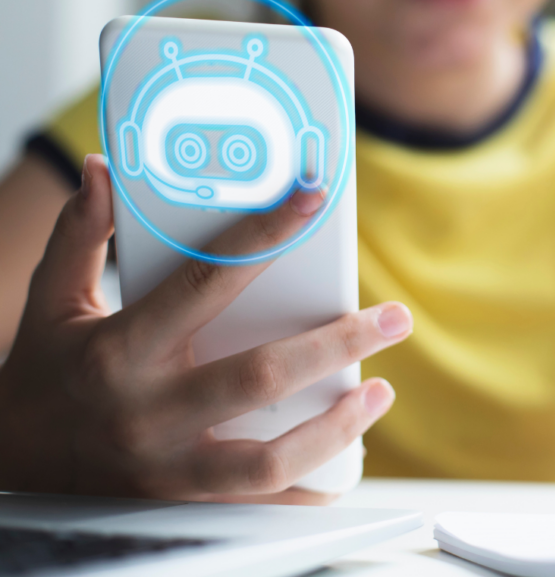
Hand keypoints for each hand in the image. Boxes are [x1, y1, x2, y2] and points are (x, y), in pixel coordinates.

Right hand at [0, 154, 411, 502]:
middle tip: (394, 318)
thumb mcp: (50, 304)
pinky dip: (308, 488)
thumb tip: (101, 171)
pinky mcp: (182, 504)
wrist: (8, 469)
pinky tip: (343, 462)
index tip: (314, 197)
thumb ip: (79, 236)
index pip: (207, 281)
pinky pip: (258, 505)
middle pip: (260, 376)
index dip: (265, 234)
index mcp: (121, 349)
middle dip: (337, 344)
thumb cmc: (42, 379)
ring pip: (269, 458)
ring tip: (379, 392)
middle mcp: (148, 412)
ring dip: (336, 425)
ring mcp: (167, 468)